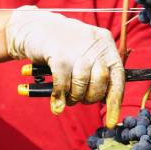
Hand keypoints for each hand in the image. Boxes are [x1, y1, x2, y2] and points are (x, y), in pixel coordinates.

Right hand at [6, 6, 123, 127]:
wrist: (32, 26)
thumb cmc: (61, 45)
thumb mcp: (84, 53)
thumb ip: (96, 73)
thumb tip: (107, 102)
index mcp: (106, 44)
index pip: (118, 78)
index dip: (114, 103)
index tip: (110, 123)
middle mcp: (95, 44)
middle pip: (99, 83)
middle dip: (88, 97)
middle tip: (77, 97)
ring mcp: (76, 48)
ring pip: (80, 85)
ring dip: (72, 97)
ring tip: (65, 96)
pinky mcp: (58, 53)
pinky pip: (62, 84)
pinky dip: (59, 97)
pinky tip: (56, 105)